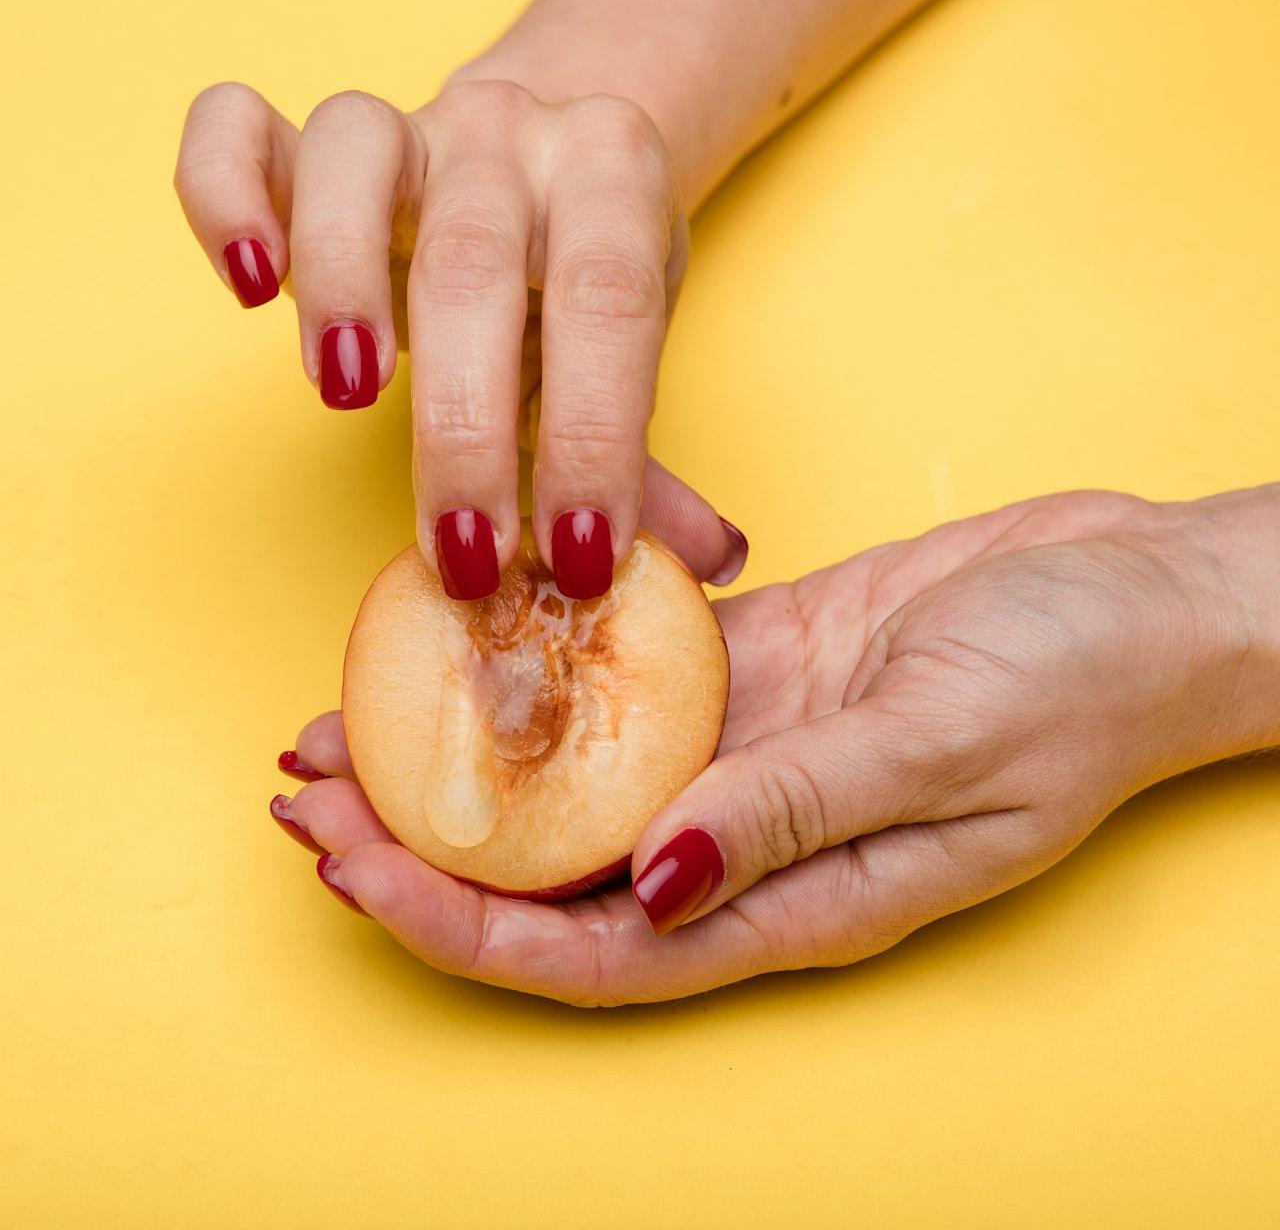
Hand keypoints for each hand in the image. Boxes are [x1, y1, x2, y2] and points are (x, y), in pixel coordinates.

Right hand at [175, 80, 747, 592]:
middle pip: (475, 264)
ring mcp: (411, 126)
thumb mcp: (632, 356)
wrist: (554, 156)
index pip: (610, 309)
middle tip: (466, 555)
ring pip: (355, 159)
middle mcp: (513, 136)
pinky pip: (240, 130)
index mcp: (613, 181)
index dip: (595, 440)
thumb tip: (712, 563)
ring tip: (348, 395)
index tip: (576, 563)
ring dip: (340, 280)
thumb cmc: (587, 280)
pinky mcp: (315, 139)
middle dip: (467, 429)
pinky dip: (224, 197)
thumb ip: (649, 460)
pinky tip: (250, 286)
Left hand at [272, 486, 1279, 1003]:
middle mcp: (747, 833)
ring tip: (351, 716)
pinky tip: (471, 634)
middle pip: (553, 865)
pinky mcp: (754, 664)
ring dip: (463, 749)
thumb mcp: (945, 746)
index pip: (594, 944)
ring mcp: (743, 745)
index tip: (356, 868)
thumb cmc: (1076, 681)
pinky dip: (542, 663)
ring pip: (570, 770)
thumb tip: (655, 879)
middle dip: (422, 840)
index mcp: (794, 894)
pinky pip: (625, 674)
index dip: (464, 919)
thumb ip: (798, 813)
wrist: (1136, 596)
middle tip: (308, 790)